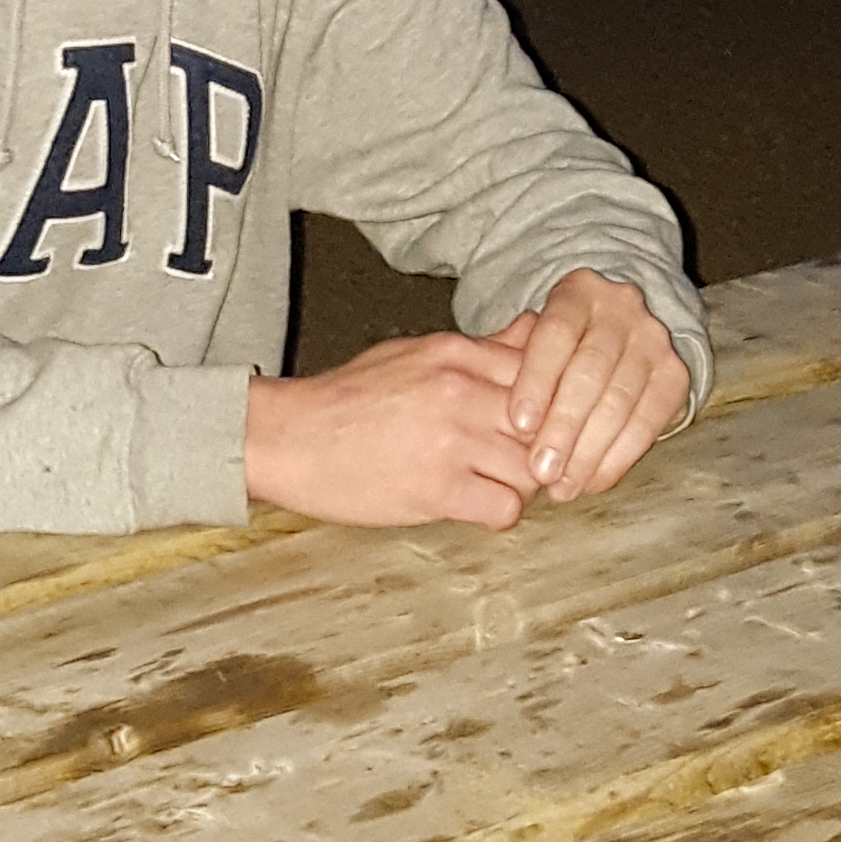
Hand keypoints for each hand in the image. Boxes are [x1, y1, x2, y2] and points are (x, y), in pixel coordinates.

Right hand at [243, 330, 537, 529]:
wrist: (288, 438)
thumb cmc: (348, 397)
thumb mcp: (417, 352)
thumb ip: (482, 348)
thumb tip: (535, 329)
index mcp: (457, 353)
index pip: (544, 371)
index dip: (553, 403)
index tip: (543, 422)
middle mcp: (461, 391)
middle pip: (548, 422)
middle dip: (544, 446)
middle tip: (527, 460)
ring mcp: (452, 440)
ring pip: (534, 468)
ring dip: (523, 483)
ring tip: (495, 483)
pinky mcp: (438, 489)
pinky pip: (506, 508)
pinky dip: (499, 513)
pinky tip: (476, 505)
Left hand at [495, 267, 687, 501]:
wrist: (617, 331)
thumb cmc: (556, 346)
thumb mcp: (529, 338)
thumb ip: (509, 362)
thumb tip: (485, 401)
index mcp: (578, 291)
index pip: (556, 334)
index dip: (537, 381)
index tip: (518, 425)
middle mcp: (622, 308)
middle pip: (591, 370)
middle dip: (564, 426)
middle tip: (539, 470)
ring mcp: (654, 341)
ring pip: (621, 400)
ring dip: (589, 452)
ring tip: (561, 487)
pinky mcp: (675, 376)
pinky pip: (649, 423)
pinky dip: (618, 458)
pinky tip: (591, 482)